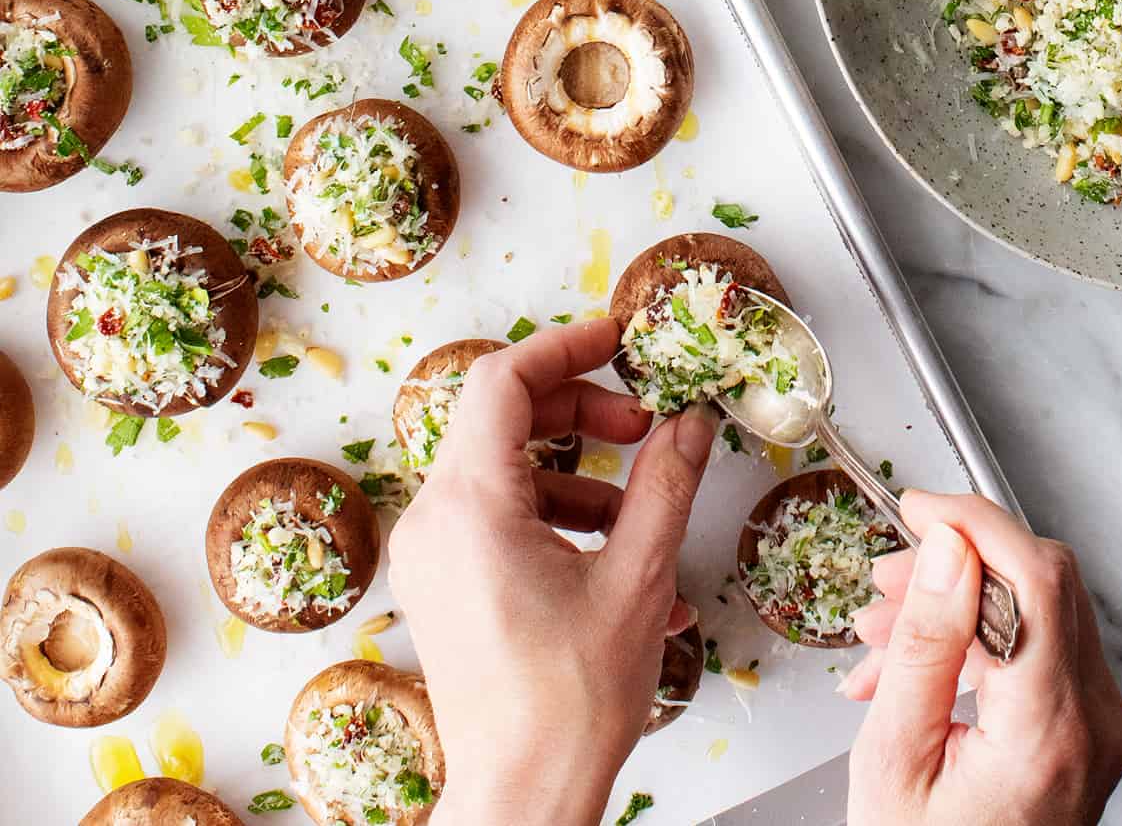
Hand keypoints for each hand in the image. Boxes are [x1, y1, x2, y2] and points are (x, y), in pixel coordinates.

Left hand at [388, 317, 716, 825]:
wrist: (521, 797)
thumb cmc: (568, 707)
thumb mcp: (637, 581)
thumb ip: (666, 486)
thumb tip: (690, 422)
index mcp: (471, 506)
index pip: (501, 380)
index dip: (562, 348)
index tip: (612, 340)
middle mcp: (434, 519)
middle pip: (499, 418)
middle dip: (577, 411)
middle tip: (640, 424)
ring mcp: (430, 552)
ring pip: (498, 466)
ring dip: (570, 467)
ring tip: (634, 501)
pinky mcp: (440, 580)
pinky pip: (490, 512)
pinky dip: (547, 509)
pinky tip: (607, 547)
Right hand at [845, 490, 1121, 825]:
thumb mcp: (896, 755)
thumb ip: (925, 645)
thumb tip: (946, 550)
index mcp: (1051, 732)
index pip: (1036, 578)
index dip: (975, 523)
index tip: (917, 509)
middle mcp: (1095, 727)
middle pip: (1042, 584)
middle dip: (955, 562)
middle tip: (884, 579)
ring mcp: (1099, 731)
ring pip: (1036, 610)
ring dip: (957, 601)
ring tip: (881, 633)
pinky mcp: (1086, 734)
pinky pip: (1036, 652)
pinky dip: (975, 641)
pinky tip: (909, 668)